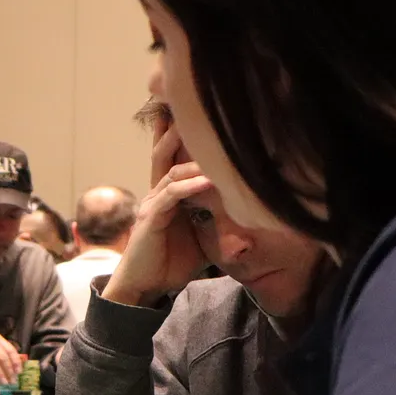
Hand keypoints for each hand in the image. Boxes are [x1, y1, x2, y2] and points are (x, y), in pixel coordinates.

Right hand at [100, 126, 213, 306]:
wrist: (145, 287)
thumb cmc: (172, 263)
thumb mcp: (203, 237)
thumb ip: (218, 219)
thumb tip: (250, 212)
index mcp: (166, 195)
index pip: (170, 158)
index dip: (176, 134)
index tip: (193, 112)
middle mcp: (156, 193)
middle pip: (164, 153)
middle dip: (175, 130)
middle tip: (193, 108)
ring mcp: (152, 204)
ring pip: (171, 170)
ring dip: (194, 156)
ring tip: (215, 142)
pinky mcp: (151, 218)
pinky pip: (172, 194)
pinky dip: (190, 185)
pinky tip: (209, 178)